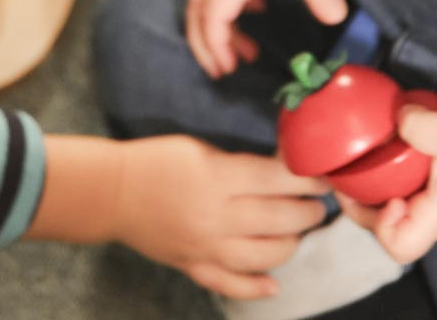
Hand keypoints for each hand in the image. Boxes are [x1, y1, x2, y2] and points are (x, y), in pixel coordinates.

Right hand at [112, 136, 328, 298]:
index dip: (308, 179)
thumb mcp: (200, 149)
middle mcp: (216, 215)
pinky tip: (273, 283)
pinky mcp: (194, 266)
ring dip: (290, 244)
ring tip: (295, 232)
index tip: (325, 177)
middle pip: (280, 219)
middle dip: (308, 211)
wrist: (111, 192)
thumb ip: (241, 164)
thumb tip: (284, 170)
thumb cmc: (156, 160)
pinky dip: (256, 287)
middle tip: (316, 204)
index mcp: (217, 177)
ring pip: (265, 256)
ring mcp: (206, 247)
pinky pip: (231, 285)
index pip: (277, 180)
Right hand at [186, 0, 347, 78]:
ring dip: (215, 32)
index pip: (214, 13)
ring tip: (242, 54)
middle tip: (223, 71)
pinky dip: (226, 13)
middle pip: (196, 14)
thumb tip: (334, 18)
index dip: (217, 42)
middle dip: (205, 46)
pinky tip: (253, 13)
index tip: (230, 64)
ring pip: (202, 5)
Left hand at [337, 106, 436, 263]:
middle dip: (362, 207)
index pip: (400, 247)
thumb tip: (397, 119)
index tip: (387, 196)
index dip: (381, 225)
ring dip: (374, 196)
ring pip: (394, 218)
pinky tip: (384, 163)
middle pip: (387, 231)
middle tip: (348, 177)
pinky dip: (389, 188)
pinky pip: (407, 204)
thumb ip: (422, 126)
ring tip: (360, 167)